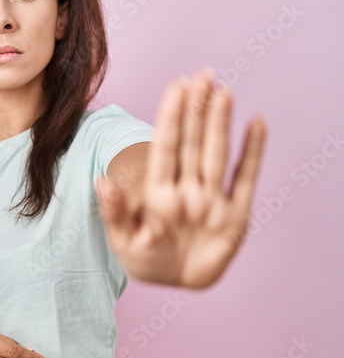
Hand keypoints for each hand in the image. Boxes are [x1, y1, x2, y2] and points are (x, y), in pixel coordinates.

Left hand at [96, 67, 266, 287]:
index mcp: (158, 193)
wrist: (174, 282)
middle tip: (203, 74)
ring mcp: (211, 201)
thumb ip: (114, 212)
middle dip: (197, 109)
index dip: (171, 116)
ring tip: (222, 91)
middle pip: (192, 142)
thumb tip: (101, 181)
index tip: (177, 86)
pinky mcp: (235, 217)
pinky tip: (256, 123)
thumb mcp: (123, 240)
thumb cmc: (145, 259)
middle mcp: (186, 190)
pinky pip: (244, 180)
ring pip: (215, 154)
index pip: (165, 147)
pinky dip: (252, 153)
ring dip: (219, 124)